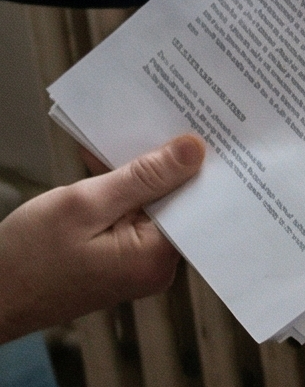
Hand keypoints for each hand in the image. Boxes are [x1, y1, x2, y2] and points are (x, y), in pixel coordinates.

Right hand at [0, 134, 203, 340]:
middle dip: (163, 164)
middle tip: (160, 120)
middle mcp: (157, 265)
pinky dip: (119, 192)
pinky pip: (131, 217)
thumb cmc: (27, 257)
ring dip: (136, 174)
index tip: (196, 126)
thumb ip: (144, 177)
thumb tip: (195, 150)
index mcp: (157, 257)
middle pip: (175, 202)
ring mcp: (138, 264)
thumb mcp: (84, 204)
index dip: (195, 163)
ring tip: (122, 137)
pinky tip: (102, 163)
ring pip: (151, 206)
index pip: (196, 201)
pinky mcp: (120, 260)